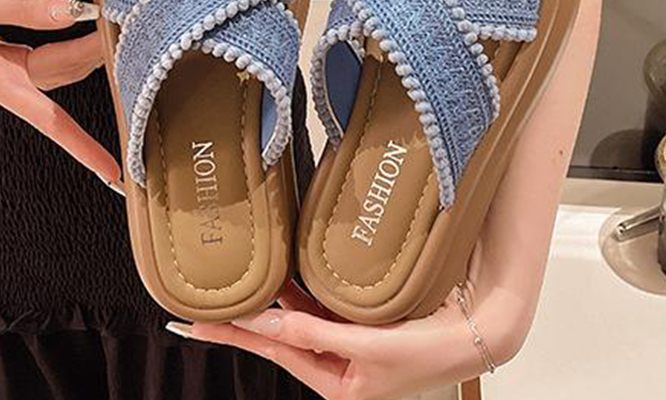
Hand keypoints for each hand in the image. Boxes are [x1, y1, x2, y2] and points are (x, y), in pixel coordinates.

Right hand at [0, 0, 123, 191]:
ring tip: (109, 25)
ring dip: (79, 45)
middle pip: (58, 77)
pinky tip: (72, 22)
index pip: (50, 121)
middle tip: (123, 31)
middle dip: (92, 57)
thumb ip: (25, 9)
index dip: (84, 148)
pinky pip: (34, 48)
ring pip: (50, 62)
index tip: (113, 171)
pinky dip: (58, 35)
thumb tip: (74, 12)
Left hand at [166, 277, 511, 399]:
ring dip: (272, 303)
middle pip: (279, 337)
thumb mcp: (366, 349)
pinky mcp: (361, 326)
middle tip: (203, 308)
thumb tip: (269, 321)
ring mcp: (347, 345)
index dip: (234, 336)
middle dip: (245, 322)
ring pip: (298, 320)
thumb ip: (316, 333)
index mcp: (336, 386)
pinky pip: (321, 309)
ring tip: (241, 287)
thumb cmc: (426, 352)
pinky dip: (301, 293)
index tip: (193, 326)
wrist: (472, 334)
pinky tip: (285, 279)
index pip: (274, 351)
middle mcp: (337, 367)